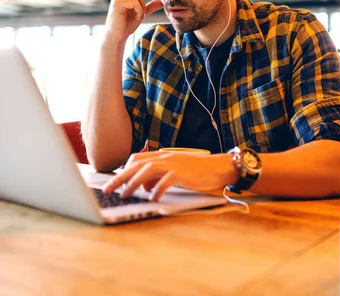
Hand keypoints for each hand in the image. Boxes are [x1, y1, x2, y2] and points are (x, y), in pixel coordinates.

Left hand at [102, 151, 238, 200]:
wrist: (217, 167)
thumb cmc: (196, 171)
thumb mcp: (173, 172)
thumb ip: (158, 177)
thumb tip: (144, 187)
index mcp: (162, 156)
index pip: (136, 158)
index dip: (123, 170)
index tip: (114, 181)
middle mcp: (164, 157)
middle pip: (136, 165)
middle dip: (119, 177)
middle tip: (107, 189)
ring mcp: (173, 164)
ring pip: (147, 170)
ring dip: (133, 183)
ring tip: (125, 195)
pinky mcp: (182, 173)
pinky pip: (165, 181)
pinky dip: (156, 190)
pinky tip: (152, 199)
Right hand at [105, 0, 162, 43]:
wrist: (117, 36)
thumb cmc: (127, 24)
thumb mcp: (141, 13)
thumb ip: (150, 6)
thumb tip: (161, 1)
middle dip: (142, 5)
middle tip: (138, 15)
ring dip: (140, 9)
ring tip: (134, 17)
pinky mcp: (117, 2)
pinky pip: (135, 3)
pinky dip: (138, 11)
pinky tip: (132, 17)